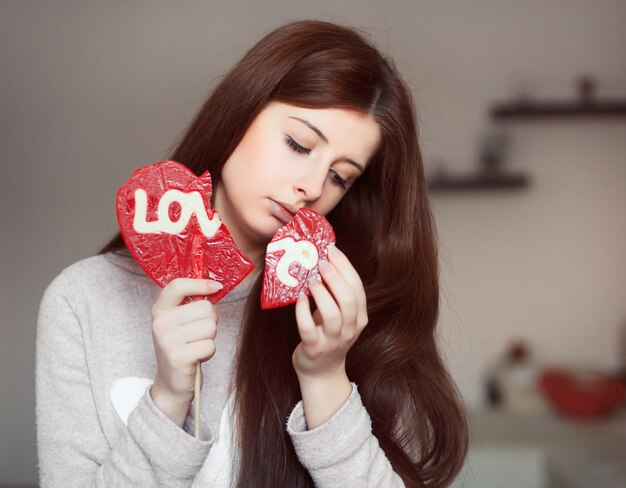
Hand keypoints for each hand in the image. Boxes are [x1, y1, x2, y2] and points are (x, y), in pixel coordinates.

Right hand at [149, 278, 221, 424]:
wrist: (172, 382)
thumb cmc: (182, 346)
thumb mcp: (180, 321)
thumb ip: (192, 303)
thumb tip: (215, 285)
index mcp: (160, 309)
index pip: (178, 286)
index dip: (200, 283)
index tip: (216, 287)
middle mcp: (160, 323)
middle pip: (205, 308)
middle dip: (211, 320)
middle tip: (199, 333)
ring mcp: (167, 341)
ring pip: (210, 326)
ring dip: (210, 337)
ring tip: (197, 345)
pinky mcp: (178, 357)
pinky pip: (209, 345)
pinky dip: (209, 352)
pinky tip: (197, 356)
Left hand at [292, 245, 368, 379]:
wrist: (321, 372)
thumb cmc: (328, 335)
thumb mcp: (340, 315)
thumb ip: (337, 294)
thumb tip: (324, 259)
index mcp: (360, 318)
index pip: (358, 289)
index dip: (345, 267)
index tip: (332, 250)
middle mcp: (350, 330)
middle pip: (348, 300)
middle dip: (334, 277)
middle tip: (320, 262)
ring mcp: (333, 340)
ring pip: (332, 314)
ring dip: (320, 293)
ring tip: (310, 280)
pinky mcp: (314, 348)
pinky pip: (308, 328)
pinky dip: (302, 311)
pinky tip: (299, 298)